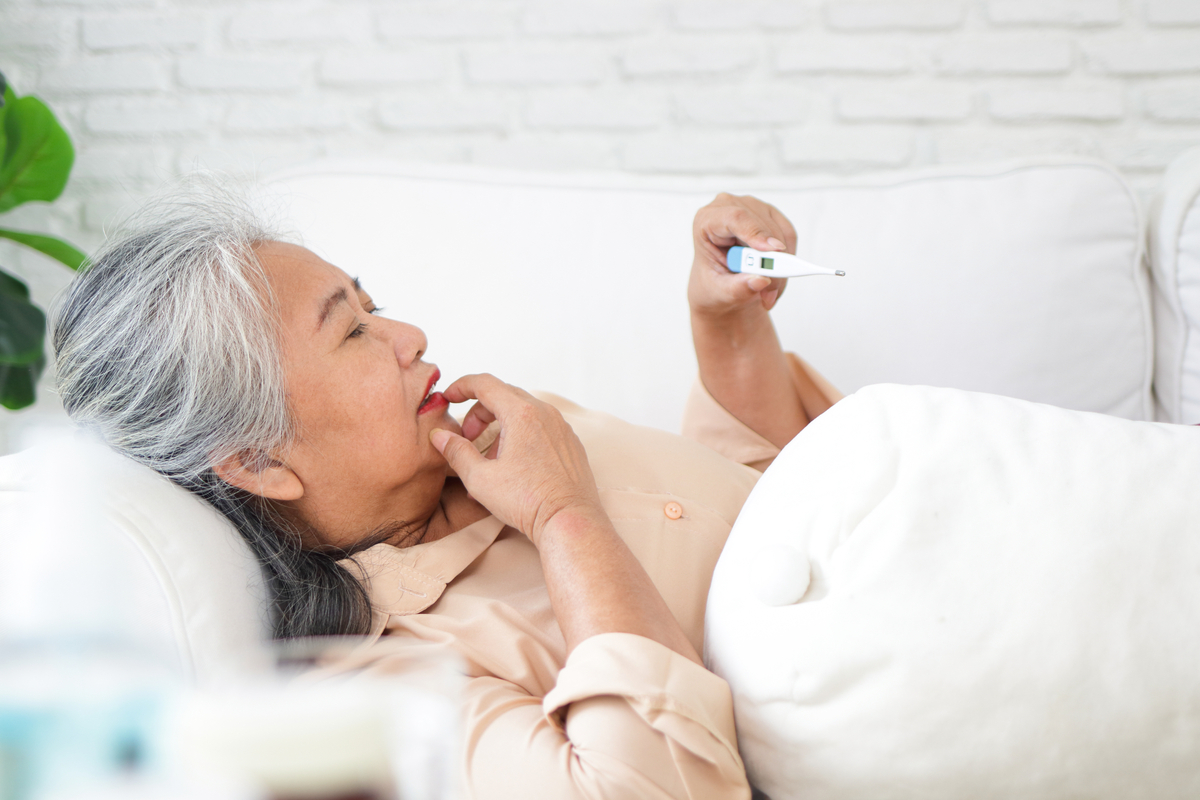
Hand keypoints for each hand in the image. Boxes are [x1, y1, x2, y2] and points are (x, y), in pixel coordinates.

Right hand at [429, 374, 603, 545]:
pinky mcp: (570, 444)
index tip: (448, 397)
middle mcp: (545, 413)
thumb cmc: (527, 500)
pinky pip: (541, 428)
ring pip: (524, 413)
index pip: (485, 383)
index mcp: (521, 414)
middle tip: (467, 437)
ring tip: (489, 459)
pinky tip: (514, 466)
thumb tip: (440, 436)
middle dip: (479, 412)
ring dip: (500, 427)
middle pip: (504, 396)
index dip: (461, 386)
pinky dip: (521, 436)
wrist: (569, 521)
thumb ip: (456, 452)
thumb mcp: (480, 478)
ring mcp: (561, 428)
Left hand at [688, 192, 797, 318]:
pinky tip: (774, 277)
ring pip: (779, 232)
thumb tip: (761, 280)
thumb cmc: (712, 283)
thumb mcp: (720, 292)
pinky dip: (787, 259)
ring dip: (781, 264)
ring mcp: (751, 208)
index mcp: (706, 221)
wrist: (718, 285)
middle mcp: (728, 207)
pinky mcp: (769, 216)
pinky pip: (788, 235)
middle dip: (772, 260)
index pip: (735, 217)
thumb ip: (738, 288)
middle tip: (772, 290)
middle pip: (761, 225)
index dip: (756, 233)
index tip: (774, 252)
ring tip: (770, 290)